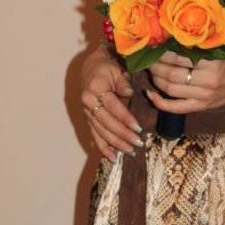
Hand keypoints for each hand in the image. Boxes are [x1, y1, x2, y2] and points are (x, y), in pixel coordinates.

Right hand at [80, 47, 144, 162]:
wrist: (91, 67)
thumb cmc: (107, 67)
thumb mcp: (117, 69)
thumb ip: (123, 81)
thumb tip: (129, 93)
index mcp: (95, 87)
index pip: (112, 106)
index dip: (125, 117)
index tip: (138, 127)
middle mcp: (87, 101)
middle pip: (105, 122)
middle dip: (122, 134)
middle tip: (138, 143)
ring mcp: (86, 112)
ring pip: (100, 131)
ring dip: (115, 143)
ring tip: (130, 151)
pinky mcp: (87, 119)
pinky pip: (94, 135)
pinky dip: (103, 147)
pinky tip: (113, 158)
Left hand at [148, 51, 224, 113]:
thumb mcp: (216, 50)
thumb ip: (196, 47)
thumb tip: (167, 39)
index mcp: (211, 62)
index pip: (179, 57)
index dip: (162, 53)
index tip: (154, 47)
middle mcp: (207, 80)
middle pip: (172, 74)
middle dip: (155, 66)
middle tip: (148, 59)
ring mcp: (203, 97)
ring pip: (171, 89)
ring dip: (156, 80)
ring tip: (151, 71)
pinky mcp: (200, 107)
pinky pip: (175, 108)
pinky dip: (159, 102)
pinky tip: (150, 94)